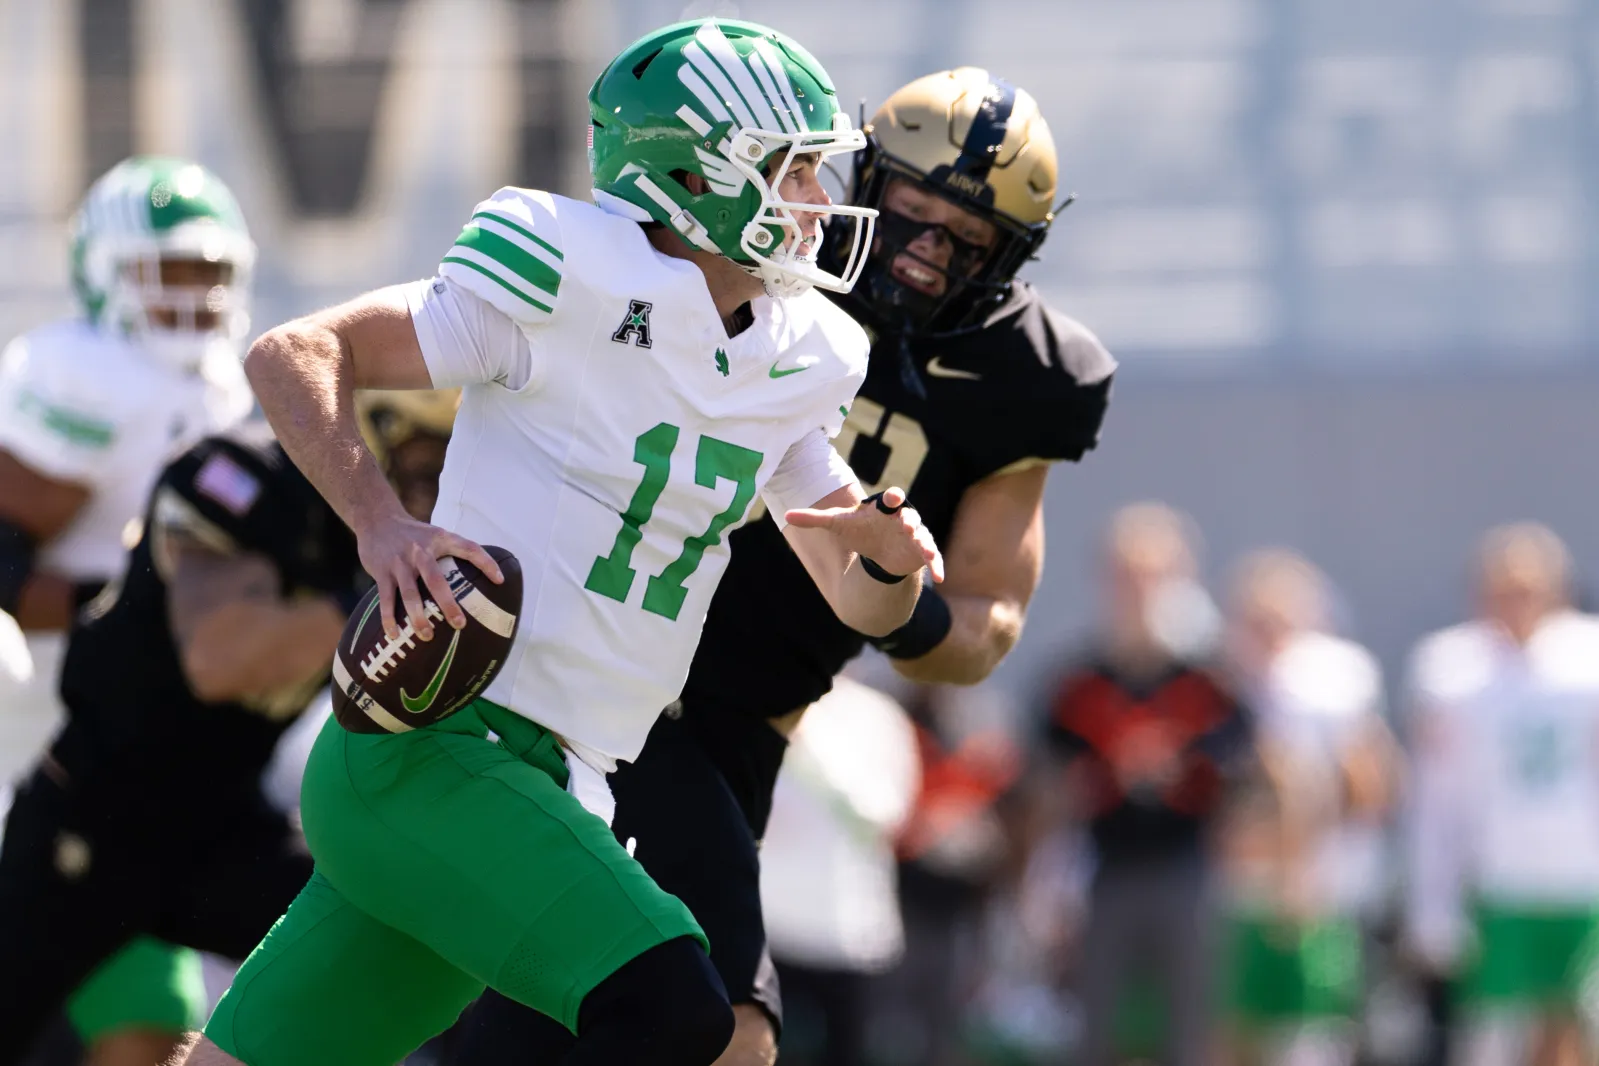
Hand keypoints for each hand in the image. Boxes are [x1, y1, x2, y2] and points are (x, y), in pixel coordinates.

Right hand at [353, 509, 502, 640]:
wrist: (376, 519)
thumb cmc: (413, 533)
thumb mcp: (435, 534)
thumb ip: (452, 551)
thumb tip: (477, 577)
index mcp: (440, 539)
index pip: (469, 548)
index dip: (486, 563)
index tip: (500, 580)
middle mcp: (420, 551)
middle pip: (436, 580)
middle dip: (448, 604)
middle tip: (460, 625)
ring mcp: (400, 562)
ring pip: (410, 594)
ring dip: (418, 617)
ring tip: (427, 636)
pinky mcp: (381, 572)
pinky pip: (386, 599)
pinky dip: (389, 618)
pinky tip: (394, 634)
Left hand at [785, 486, 944, 582]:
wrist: (879, 550)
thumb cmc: (861, 532)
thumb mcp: (838, 525)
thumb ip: (815, 519)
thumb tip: (787, 515)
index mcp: (885, 509)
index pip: (890, 499)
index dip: (892, 497)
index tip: (893, 496)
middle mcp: (903, 519)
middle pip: (910, 517)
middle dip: (910, 521)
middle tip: (908, 525)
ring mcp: (916, 536)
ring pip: (924, 537)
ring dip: (926, 543)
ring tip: (927, 551)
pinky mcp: (922, 553)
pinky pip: (934, 557)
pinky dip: (938, 565)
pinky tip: (941, 577)